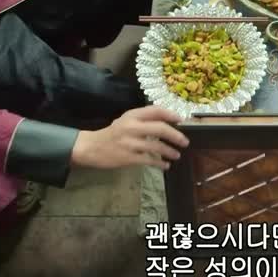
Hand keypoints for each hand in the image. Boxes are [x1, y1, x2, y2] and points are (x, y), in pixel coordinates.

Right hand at [71, 106, 188, 169]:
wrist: (92, 148)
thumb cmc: (113, 133)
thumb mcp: (126, 120)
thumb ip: (144, 119)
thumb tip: (168, 121)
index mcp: (132, 115)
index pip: (155, 110)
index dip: (170, 114)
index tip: (181, 120)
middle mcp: (132, 127)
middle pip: (160, 129)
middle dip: (176, 135)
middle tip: (185, 142)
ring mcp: (130, 143)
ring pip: (157, 147)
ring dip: (170, 152)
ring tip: (177, 155)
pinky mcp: (128, 157)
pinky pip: (149, 160)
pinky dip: (160, 164)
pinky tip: (166, 166)